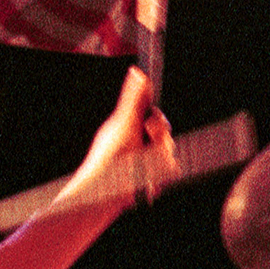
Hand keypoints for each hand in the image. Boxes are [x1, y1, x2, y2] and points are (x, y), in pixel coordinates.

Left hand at [76, 66, 175, 202]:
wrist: (103, 196)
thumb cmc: (109, 160)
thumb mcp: (125, 124)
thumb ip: (135, 99)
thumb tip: (138, 72)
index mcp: (127, 127)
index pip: (153, 117)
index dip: (157, 124)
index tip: (149, 129)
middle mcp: (133, 143)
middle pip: (163, 138)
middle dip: (159, 147)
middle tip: (144, 153)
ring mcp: (138, 163)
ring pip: (166, 159)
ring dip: (157, 167)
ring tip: (142, 172)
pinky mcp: (143, 180)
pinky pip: (163, 177)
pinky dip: (155, 181)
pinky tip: (144, 185)